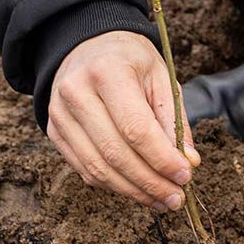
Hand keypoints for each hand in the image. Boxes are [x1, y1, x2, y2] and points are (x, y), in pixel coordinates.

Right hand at [47, 30, 200, 212]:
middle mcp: (77, 92)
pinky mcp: (55, 131)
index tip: (185, 176)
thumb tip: (189, 162)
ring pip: (98, 169)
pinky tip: (137, 189)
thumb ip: (173, 119)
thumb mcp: (159, 75)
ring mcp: (60, 114)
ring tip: (161, 199)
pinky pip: (85, 169)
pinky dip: (113, 185)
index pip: (136, 128)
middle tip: (176, 197)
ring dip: (133, 191)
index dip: (162, 159)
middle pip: (116, 153)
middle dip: (150, 182)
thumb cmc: (129, 59)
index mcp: (108, 71)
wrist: (87, 44)